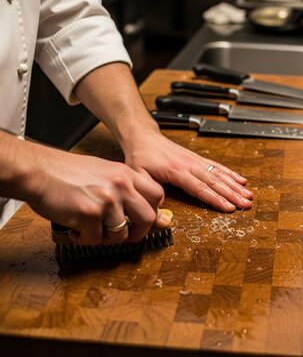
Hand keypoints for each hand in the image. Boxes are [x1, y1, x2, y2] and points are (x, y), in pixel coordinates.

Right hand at [26, 147, 170, 244]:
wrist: (37, 170)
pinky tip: (75, 228)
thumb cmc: (67, 172)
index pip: (157, 195)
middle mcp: (120, 185)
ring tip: (91, 228)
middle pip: (148, 218)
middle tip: (123, 234)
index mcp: (126, 174)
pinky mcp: (89, 214)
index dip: (153, 211)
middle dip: (138, 233)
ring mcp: (106, 200)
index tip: (142, 218)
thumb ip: (126, 188)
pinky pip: (95, 239)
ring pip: (121, 234)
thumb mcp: (105, 172)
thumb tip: (147, 211)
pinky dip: (84, 238)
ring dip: (105, 237)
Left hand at [123, 130, 252, 212]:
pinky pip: (217, 167)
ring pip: (219, 174)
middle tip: (246, 204)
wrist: (144, 138)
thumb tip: (161, 210)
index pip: (199, 188)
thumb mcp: (139, 176)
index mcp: (176, 171)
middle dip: (232, 194)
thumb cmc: (141, 158)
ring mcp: (196, 161)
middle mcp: (190, 165)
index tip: (228, 207)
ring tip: (249, 195)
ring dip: (235, 186)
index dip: (215, 199)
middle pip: (215, 182)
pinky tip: (241, 180)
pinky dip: (231, 174)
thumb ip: (150, 193)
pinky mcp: (198, 159)